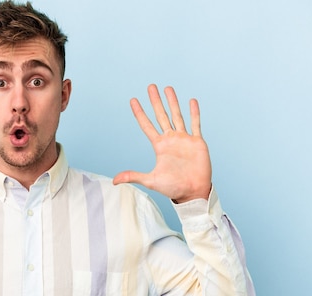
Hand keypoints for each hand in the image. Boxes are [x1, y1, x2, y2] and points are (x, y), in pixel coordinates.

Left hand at [113, 85, 211, 202]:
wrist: (192, 192)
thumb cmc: (172, 188)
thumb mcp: (150, 180)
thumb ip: (133, 176)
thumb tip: (113, 181)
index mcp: (159, 146)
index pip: (147, 125)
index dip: (139, 113)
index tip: (133, 100)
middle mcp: (171, 139)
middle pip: (161, 115)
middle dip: (155, 101)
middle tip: (151, 86)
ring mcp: (184, 139)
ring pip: (177, 116)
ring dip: (173, 102)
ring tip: (167, 88)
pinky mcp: (197, 142)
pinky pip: (195, 124)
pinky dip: (194, 113)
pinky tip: (191, 101)